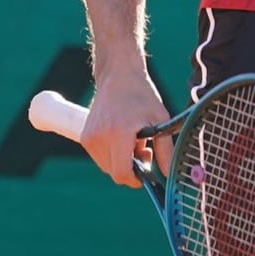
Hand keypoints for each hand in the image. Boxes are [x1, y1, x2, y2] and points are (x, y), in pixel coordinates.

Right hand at [80, 71, 171, 188]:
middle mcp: (100, 137)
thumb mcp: (160, 119)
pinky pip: (100, 158)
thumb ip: (165, 149)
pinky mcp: (85, 137)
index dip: (135, 180)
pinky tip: (122, 136)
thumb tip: (169, 173)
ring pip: (107, 167)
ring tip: (134, 140)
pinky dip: (112, 154)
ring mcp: (90, 138)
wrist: (118, 74)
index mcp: (119, 133)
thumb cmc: (142, 95)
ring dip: (122, 160)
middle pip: (115, 172)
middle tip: (144, 148)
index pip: (122, 173)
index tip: (146, 173)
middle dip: (132, 168)